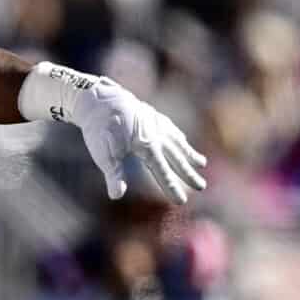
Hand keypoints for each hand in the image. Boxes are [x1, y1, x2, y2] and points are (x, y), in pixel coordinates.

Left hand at [73, 76, 206, 203]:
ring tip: (201, 163)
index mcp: (146, 145)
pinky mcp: (150, 114)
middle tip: (202, 186)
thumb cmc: (99, 128)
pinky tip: (182, 141)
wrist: (97, 98)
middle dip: (188, 173)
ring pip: (176, 141)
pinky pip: (169, 128)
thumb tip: (116, 196)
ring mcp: (155, 122)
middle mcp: (156, 133)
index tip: (181, 201)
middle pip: (176, 157)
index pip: (162, 171)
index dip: (171, 187)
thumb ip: (113, 174)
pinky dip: (178, 137)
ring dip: (189, 153)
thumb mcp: (103, 153)